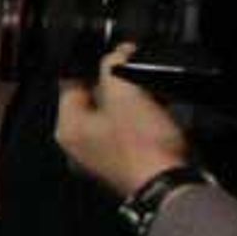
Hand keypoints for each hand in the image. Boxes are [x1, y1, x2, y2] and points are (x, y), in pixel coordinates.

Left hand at [54, 44, 190, 199]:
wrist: (169, 183)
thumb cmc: (142, 142)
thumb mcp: (125, 94)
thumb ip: (114, 67)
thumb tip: (118, 52)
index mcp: (67, 128)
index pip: (70, 84)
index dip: (92, 64)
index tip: (114, 54)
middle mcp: (76, 144)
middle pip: (91, 100)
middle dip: (113, 83)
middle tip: (134, 69)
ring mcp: (98, 156)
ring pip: (110, 115)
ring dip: (129, 100)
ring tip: (148, 89)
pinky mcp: (121, 162)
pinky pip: (125, 131)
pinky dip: (138, 118)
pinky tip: (156, 110)